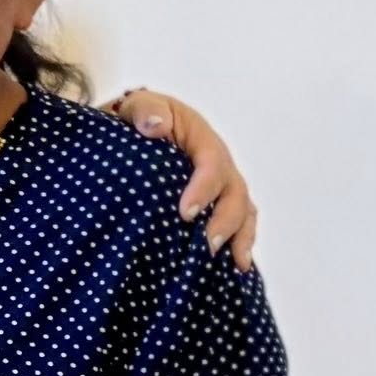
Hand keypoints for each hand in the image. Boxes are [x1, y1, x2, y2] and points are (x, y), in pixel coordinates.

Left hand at [107, 89, 258, 269]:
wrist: (132, 132)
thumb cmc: (135, 121)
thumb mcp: (137, 107)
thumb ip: (145, 111)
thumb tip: (155, 126)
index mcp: (201, 138)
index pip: (212, 163)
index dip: (204, 188)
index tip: (185, 213)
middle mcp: (217, 164)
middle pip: (234, 192)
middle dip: (225, 221)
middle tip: (207, 246)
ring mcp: (220, 186)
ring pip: (243, 211)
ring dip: (240, 237)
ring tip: (233, 263)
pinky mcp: (215, 204)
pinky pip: (238, 224)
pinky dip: (240, 244)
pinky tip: (236, 268)